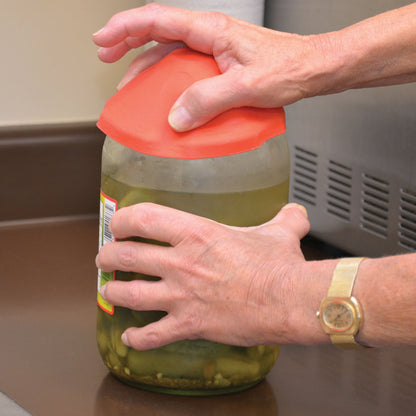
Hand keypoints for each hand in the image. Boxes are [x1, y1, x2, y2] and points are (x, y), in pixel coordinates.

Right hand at [93, 3, 321, 130]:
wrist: (312, 69)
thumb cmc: (289, 68)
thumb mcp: (246, 85)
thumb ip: (208, 100)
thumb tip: (176, 116)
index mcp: (210, 30)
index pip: (158, 20)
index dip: (126, 28)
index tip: (104, 40)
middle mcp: (209, 36)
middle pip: (158, 32)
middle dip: (128, 42)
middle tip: (106, 55)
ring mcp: (214, 50)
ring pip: (170, 51)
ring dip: (146, 63)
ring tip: (130, 80)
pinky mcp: (221, 64)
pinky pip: (186, 67)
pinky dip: (169, 78)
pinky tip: (166, 93)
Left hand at [95, 203, 310, 349]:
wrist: (288, 302)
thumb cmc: (279, 266)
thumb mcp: (281, 233)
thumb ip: (285, 219)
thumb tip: (296, 212)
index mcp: (195, 234)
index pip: (143, 218)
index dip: (123, 220)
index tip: (120, 224)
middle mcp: (180, 263)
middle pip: (125, 256)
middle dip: (108, 256)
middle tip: (106, 257)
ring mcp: (181, 296)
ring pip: (129, 294)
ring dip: (113, 292)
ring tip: (109, 291)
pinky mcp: (189, 324)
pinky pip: (152, 336)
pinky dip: (137, 338)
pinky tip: (129, 337)